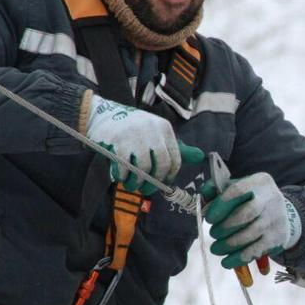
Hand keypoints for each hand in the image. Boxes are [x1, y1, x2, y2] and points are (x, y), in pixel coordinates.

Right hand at [85, 94, 203, 194]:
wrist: (104, 114)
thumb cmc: (135, 130)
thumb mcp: (157, 133)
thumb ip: (176, 147)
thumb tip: (200, 156)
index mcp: (165, 129)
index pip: (175, 159)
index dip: (170, 177)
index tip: (162, 185)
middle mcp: (153, 130)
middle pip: (161, 165)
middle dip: (154, 183)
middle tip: (146, 190)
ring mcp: (135, 135)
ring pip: (143, 169)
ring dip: (137, 183)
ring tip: (131, 185)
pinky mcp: (118, 141)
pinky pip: (124, 168)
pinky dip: (122, 177)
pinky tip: (120, 177)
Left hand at [202, 172, 301, 268]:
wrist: (280, 214)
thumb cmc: (250, 200)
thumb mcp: (237, 188)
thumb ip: (217, 190)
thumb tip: (203, 196)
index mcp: (259, 182)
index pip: (239, 190)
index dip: (221, 205)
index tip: (209, 218)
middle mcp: (271, 198)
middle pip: (246, 213)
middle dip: (225, 227)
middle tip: (213, 234)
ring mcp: (276, 219)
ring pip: (250, 234)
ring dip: (229, 244)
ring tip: (216, 249)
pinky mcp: (277, 238)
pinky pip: (256, 250)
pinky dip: (238, 258)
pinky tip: (226, 261)